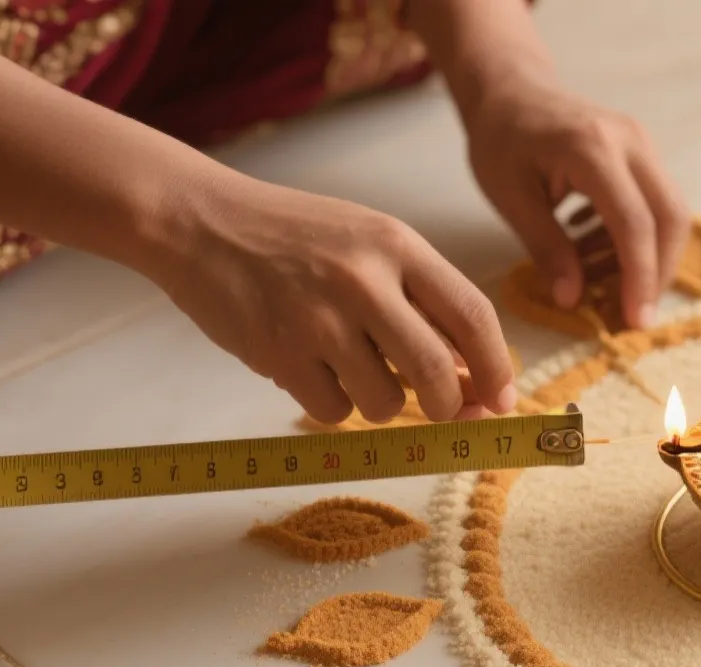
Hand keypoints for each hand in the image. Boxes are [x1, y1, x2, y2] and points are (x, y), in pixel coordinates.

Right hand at [147, 173, 516, 424]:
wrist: (197, 221)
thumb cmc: (293, 238)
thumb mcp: (367, 243)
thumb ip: (420, 300)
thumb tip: (475, 376)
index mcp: (397, 246)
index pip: (473, 315)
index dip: (497, 367)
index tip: (503, 400)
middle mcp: (363, 280)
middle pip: (436, 372)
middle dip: (449, 405)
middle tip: (442, 409)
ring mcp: (319, 318)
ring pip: (384, 401)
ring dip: (379, 402)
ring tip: (350, 366)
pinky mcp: (279, 353)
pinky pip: (333, 410)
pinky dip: (331, 404)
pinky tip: (309, 367)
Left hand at [463, 75, 689, 328]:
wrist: (512, 91)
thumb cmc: (502, 141)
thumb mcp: (511, 198)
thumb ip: (546, 248)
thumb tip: (573, 300)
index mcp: (592, 148)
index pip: (634, 222)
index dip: (639, 277)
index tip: (634, 322)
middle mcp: (630, 141)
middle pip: (671, 217)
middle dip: (658, 273)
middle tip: (632, 314)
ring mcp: (643, 144)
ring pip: (671, 212)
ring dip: (648, 258)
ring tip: (601, 283)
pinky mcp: (643, 154)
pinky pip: (656, 204)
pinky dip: (636, 238)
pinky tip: (596, 252)